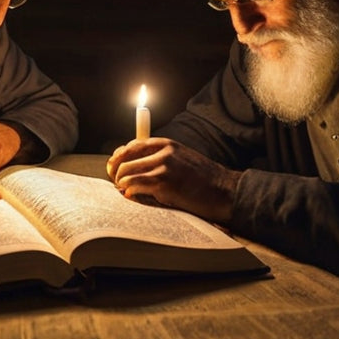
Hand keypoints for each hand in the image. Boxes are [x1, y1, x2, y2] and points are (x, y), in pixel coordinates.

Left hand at [106, 137, 239, 225]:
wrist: (224, 191)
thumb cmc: (204, 180)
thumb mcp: (182, 160)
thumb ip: (161, 159)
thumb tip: (134, 168)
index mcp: (167, 144)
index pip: (132, 145)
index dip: (119, 157)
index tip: (114, 167)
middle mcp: (163, 151)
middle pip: (126, 158)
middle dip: (116, 171)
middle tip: (115, 182)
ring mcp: (163, 166)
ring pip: (127, 171)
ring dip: (121, 183)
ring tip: (123, 190)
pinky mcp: (164, 183)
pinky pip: (135, 185)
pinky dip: (128, 190)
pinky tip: (130, 195)